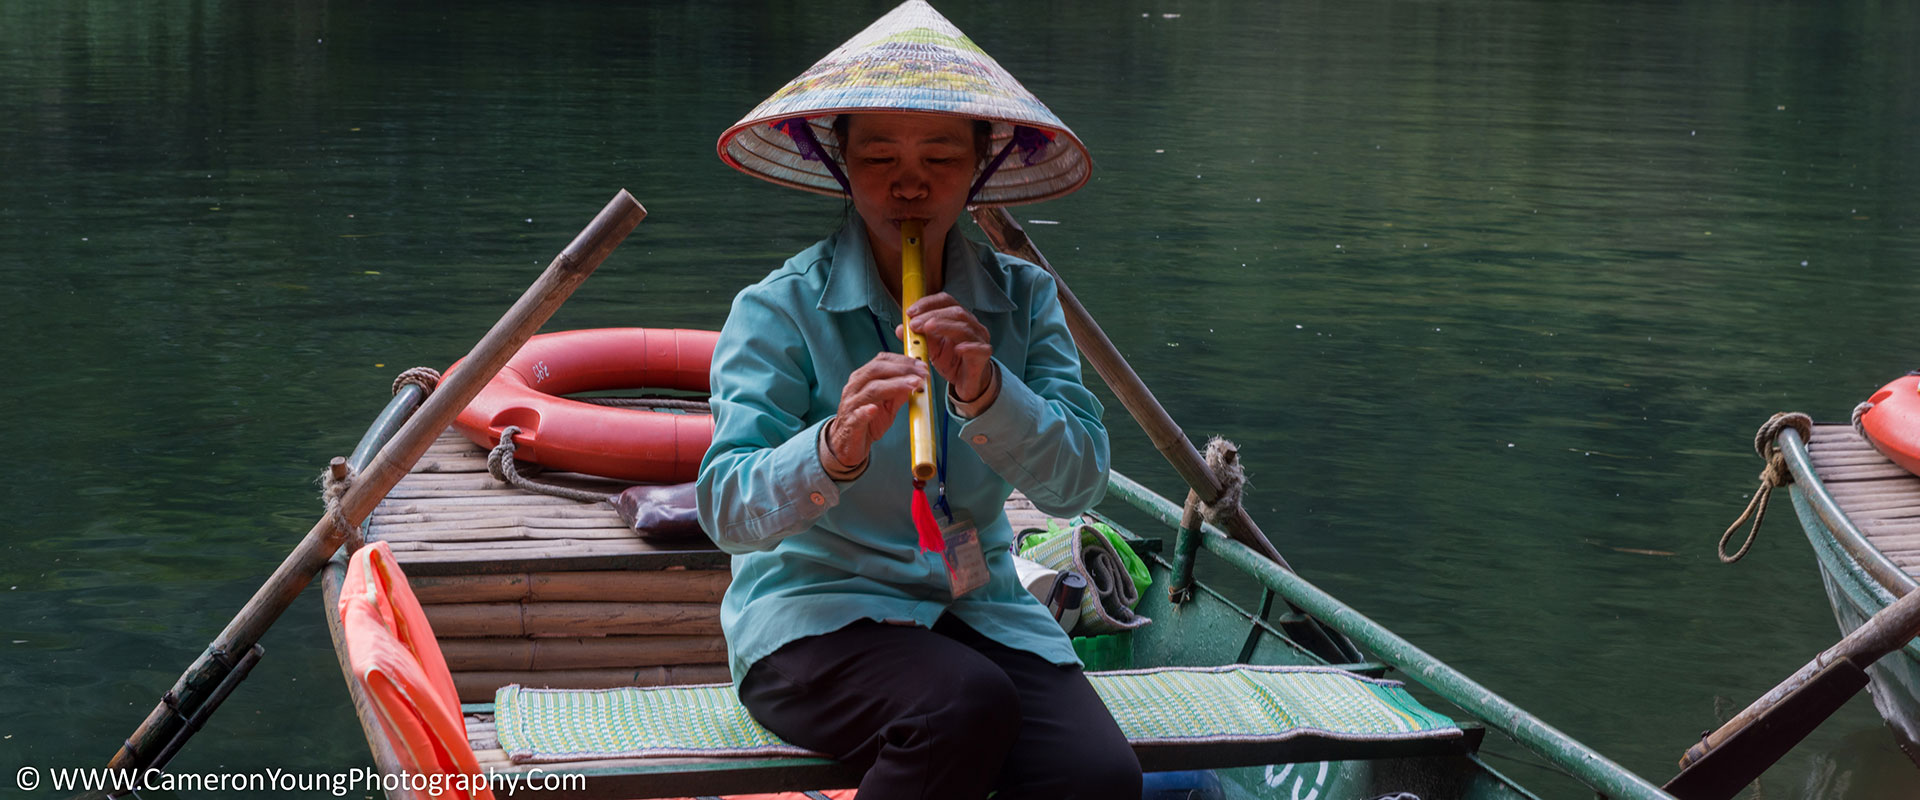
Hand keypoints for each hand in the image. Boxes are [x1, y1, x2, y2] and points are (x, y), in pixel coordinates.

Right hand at [826, 352, 927, 467]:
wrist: (848, 444)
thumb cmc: (868, 422)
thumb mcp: (887, 406)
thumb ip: (899, 393)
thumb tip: (917, 381)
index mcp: (862, 379)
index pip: (881, 361)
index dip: (903, 361)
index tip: (921, 366)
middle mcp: (854, 387)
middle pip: (876, 370)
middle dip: (902, 369)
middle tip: (922, 374)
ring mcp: (851, 405)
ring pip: (871, 389)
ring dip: (895, 385)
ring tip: (913, 385)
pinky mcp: (850, 423)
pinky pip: (857, 415)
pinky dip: (865, 411)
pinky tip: (874, 409)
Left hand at [897, 292, 994, 402]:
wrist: (968, 383)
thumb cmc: (952, 361)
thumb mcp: (930, 348)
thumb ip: (917, 337)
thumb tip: (900, 329)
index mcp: (958, 319)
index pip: (945, 301)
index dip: (927, 303)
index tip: (910, 312)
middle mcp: (971, 325)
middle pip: (956, 311)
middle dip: (932, 315)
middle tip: (914, 324)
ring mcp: (979, 340)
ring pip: (965, 327)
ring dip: (944, 326)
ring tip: (927, 329)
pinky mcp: (983, 356)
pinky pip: (979, 348)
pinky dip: (968, 347)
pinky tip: (957, 348)